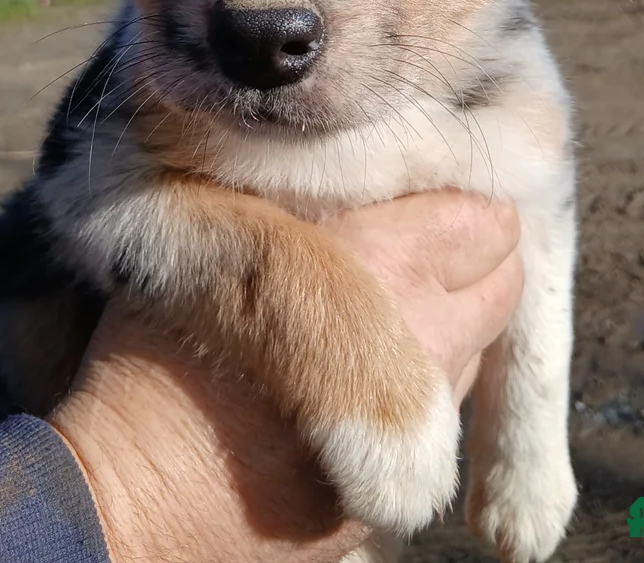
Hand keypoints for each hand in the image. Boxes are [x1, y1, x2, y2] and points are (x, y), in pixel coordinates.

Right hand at [50, 190, 522, 562]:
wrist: (139, 496)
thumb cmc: (162, 347)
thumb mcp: (220, 228)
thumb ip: (308, 184)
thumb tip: (357, 147)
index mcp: (384, 258)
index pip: (488, 216)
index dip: (456, 206)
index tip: (414, 205)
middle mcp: (425, 337)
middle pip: (504, 281)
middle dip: (470, 266)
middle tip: (407, 258)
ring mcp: (425, 422)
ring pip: (484, 348)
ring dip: (450, 328)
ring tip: (373, 323)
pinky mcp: (411, 489)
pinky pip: (451, 417)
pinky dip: (426, 394)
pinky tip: (356, 387)